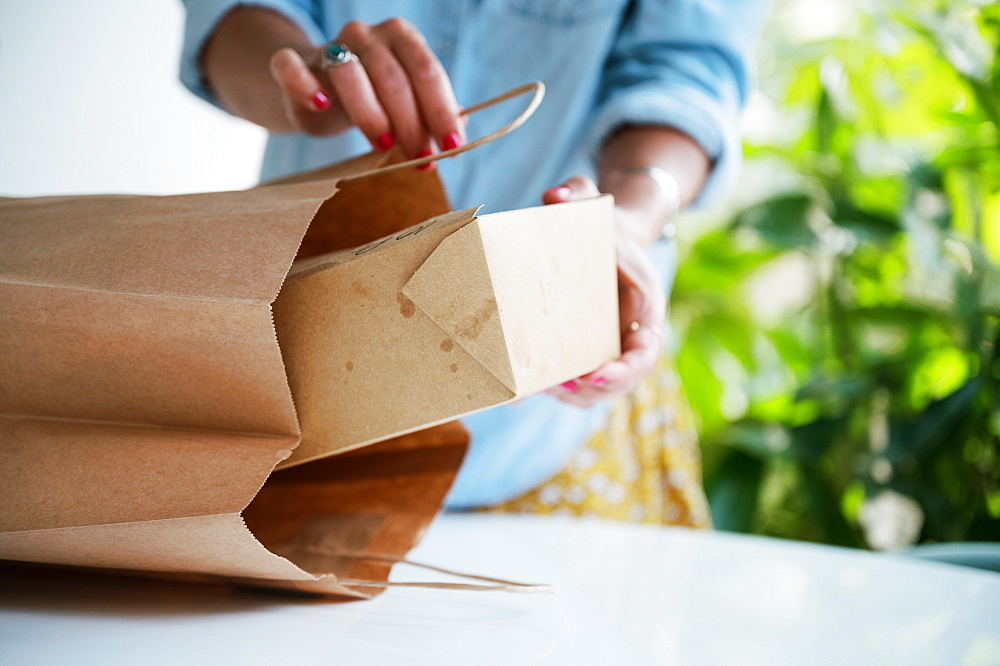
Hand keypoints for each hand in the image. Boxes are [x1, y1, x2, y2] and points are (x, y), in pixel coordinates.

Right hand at [268, 18, 464, 159]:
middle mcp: (366, 35)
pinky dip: (305, 85)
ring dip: (371, 115)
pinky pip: (290, 67)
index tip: (452, 147)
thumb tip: (459, 135)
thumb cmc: (374, 100)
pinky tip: (322, 105)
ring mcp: (328, 46)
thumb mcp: (406, 106)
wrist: (317, 91)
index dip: (441, 112)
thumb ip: (431, 115)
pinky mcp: (294, 64)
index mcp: (401, 37)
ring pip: (349, 74)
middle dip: (411, 124)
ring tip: (384, 146)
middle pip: (393, 78)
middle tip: (421, 159)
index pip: (427, 72)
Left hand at [542, 177, 666, 407]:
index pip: (646, 349)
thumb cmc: (605, 225)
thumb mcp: (594, 204)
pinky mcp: (595, 354)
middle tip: (559, 387)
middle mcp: (635, 333)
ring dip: (574, 396)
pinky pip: (584, 383)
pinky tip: (530, 390)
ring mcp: (616, 347)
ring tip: (540, 391)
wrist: (612, 240)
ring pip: (603, 389)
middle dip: (593, 390)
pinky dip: (562, 391)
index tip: (597, 374)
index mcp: (645, 304)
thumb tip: (555, 195)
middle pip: (624, 380)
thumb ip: (577, 194)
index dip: (625, 369)